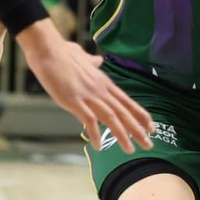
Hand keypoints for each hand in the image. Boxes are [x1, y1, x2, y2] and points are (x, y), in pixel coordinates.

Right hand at [15, 19, 154, 151]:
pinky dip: (95, 133)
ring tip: (130, 149)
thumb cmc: (62, 52)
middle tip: (149, 144)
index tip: (151, 127)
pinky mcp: (74, 101)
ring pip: (111, 117)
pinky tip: (98, 146)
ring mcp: (88, 95)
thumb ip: (91, 61)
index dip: (140, 115)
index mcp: (103, 82)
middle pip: (123, 112)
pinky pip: (89, 120)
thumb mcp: (81, 56)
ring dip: (122, 134)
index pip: (127, 101)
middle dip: (137, 130)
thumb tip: (97, 60)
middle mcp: (100, 90)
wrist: (48, 50)